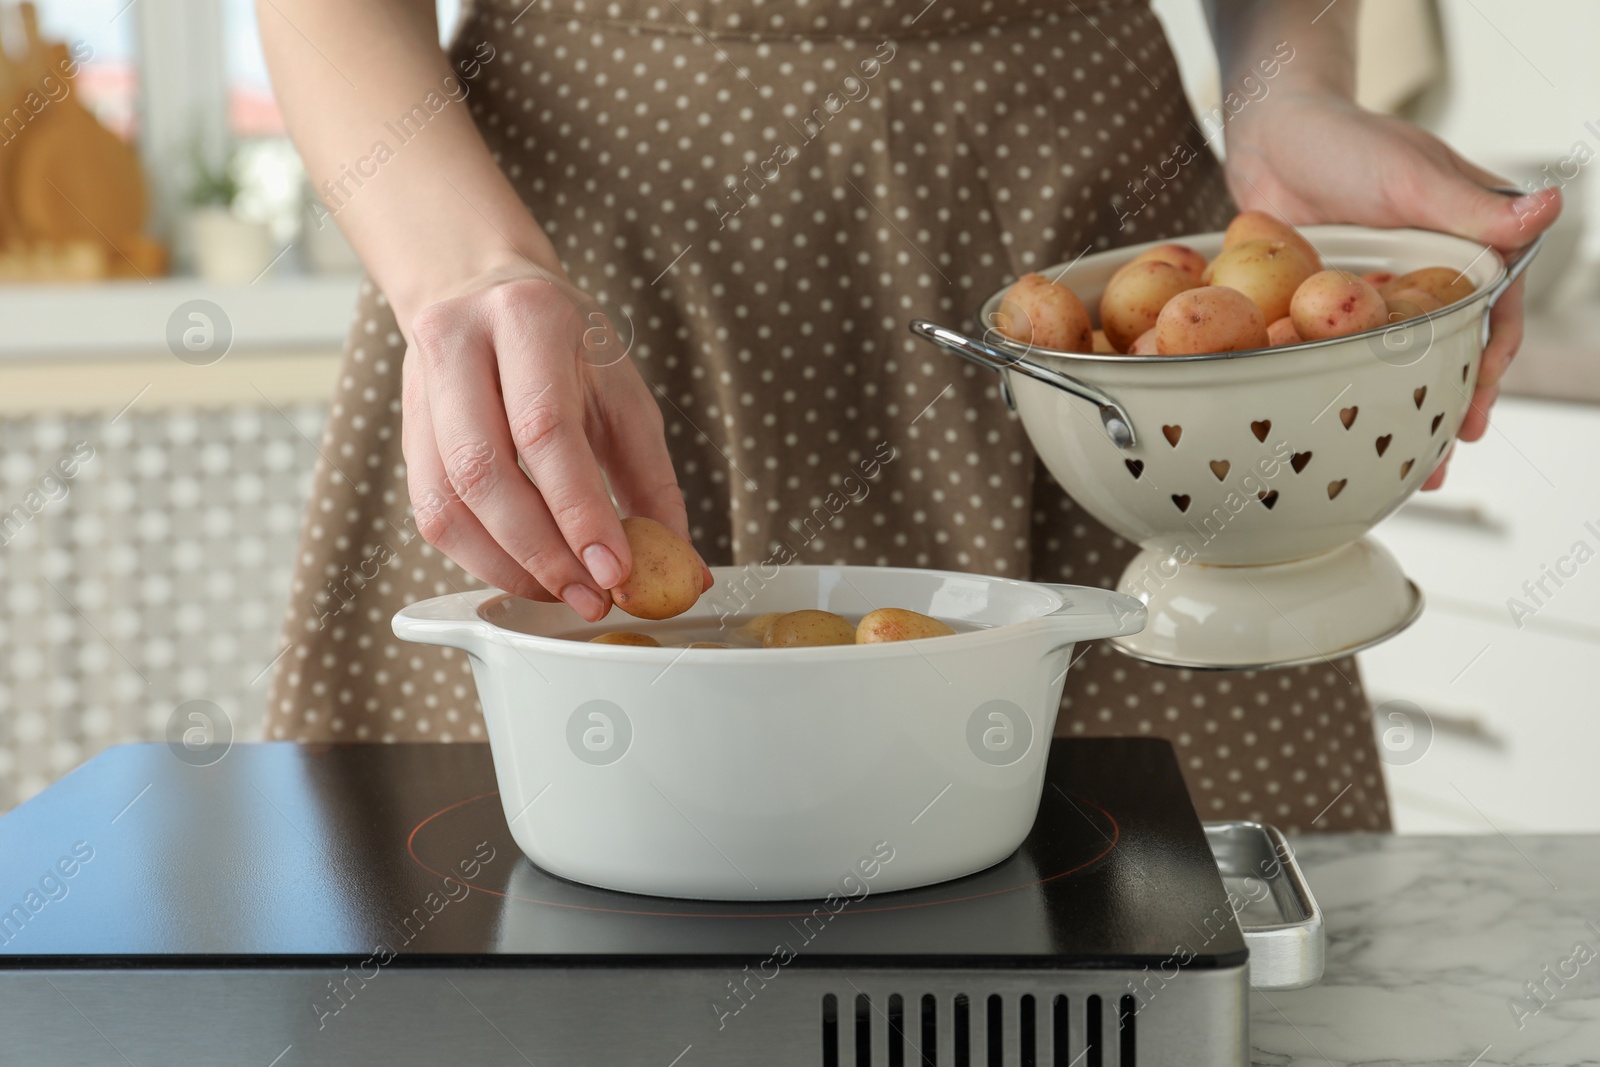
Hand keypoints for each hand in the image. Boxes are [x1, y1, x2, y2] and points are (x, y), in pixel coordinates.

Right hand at [401, 263, 709, 619]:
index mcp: (527, 319)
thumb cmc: (567, 345)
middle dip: (542, 552)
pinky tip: (526, 572)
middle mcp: (458, 345)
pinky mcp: (404, 432)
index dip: (578, 510)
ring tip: (564, 592)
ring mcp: (418, 388)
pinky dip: (480, 557)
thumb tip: (685, 566)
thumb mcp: (624, 391)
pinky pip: (430, 512)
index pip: (544, 429)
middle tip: (591, 596)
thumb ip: (653, 478)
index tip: (616, 570)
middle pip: (483, 470)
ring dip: (508, 565)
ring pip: (445, 501)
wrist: (481, 291)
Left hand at [1221, 91, 1561, 488]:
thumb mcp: (1412, 175)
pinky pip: (1342, 353)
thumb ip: (1472, 206)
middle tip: (1440, 461)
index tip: (1474, 408)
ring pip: (1397, 362)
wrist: (1273, 132)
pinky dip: (1343, 388)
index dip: (1488, 364)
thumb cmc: (1349, 141)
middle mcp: (1427, 274)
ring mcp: (1378, 292)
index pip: (1491, 313)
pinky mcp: (1331, 302)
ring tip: (1404, 468)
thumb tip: (1549, 208)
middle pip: (1448, 350)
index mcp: (1465, 244)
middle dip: (1448, 406)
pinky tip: (1338, 429)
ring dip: (1400, 411)